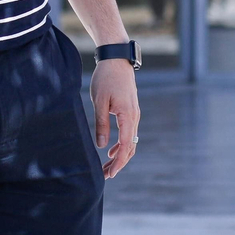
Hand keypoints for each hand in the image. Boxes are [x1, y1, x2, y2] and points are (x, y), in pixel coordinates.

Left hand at [91, 58, 139, 178]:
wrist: (117, 59)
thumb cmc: (106, 78)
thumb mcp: (99, 101)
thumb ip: (101, 123)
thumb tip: (101, 145)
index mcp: (128, 116)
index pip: (125, 146)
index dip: (118, 162)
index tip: (109, 174)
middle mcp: (135, 117)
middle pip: (130, 147)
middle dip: (119, 163)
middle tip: (106, 175)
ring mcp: (134, 114)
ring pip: (131, 141)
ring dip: (120, 155)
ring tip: (107, 166)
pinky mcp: (131, 110)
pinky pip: (129, 133)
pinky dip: (122, 144)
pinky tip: (111, 150)